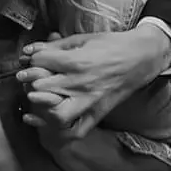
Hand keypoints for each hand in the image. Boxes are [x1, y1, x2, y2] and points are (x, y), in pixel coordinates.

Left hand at [16, 26, 170, 140]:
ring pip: (54, 113)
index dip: (32, 59)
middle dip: (30, 80)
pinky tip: (43, 119)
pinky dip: (57, 129)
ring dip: (42, 105)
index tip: (33, 59)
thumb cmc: (112, 46)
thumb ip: (55, 46)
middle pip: (41, 87)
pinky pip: (74, 130)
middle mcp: (80, 85)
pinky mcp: (96, 114)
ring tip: (38, 96)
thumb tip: (29, 52)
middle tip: (29, 77)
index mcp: (77, 62)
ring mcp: (88, 102)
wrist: (140, 59)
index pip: (41, 62)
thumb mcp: (82, 39)